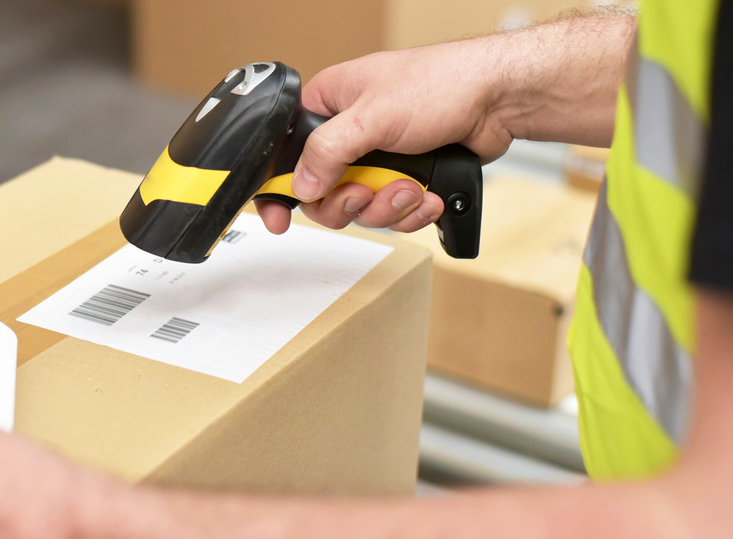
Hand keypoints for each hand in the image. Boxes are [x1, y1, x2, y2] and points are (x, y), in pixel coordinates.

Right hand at [257, 38, 515, 235]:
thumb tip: (301, 185)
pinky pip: (392, 213)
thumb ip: (327, 151)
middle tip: (366, 193)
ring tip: (410, 189)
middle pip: (323, 194)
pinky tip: (427, 195)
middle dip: (350, 202)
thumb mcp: (371, 116)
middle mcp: (349, 134)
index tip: (278, 219)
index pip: (287, 154)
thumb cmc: (441, 83)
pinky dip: (411, 211)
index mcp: (328, 106)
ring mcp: (377, 159)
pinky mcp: (404, 178)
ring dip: (387, 207)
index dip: (279, 189)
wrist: (498, 99)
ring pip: (360, 209)